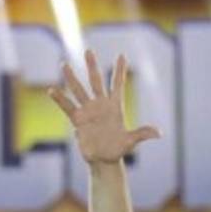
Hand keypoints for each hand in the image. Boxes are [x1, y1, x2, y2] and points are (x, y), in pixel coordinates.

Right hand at [48, 50, 159, 165]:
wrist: (103, 159)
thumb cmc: (118, 149)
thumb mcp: (131, 141)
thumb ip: (143, 134)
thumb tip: (159, 133)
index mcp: (115, 106)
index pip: (117, 84)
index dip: (120, 70)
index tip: (121, 55)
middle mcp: (100, 105)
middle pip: (96, 81)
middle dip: (92, 66)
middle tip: (88, 51)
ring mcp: (88, 111)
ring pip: (79, 90)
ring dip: (71, 78)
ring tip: (63, 65)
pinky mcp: (78, 120)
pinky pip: (67, 107)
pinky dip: (60, 99)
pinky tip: (51, 90)